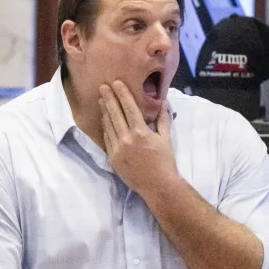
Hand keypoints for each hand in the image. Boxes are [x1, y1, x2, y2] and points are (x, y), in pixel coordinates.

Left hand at [99, 81, 177, 197]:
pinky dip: (105, 127)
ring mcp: (117, 149)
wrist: (157, 186)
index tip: (116, 83)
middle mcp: (126, 139)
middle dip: (108, 98)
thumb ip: (163, 119)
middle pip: (114, 114)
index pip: (129, 108)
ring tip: (101, 99)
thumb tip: (163, 103)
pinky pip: (107, 139)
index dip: (122, 94)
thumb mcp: (166, 139)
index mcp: (141, 132)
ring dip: (104, 111)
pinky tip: (104, 119)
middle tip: (103, 86)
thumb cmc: (165, 162)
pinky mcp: (112, 158)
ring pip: (108, 125)